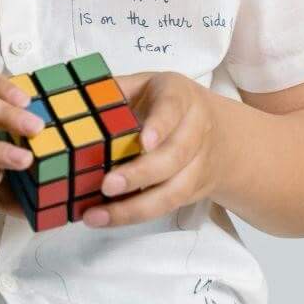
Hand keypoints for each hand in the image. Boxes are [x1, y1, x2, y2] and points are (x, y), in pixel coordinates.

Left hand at [81, 70, 230, 228]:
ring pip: (173, 191)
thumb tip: (78, 96)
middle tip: (107, 186)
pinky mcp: (192, 192)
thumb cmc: (170, 105)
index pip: (172, 110)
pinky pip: (166, 207)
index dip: (160, 126)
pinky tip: (107, 219)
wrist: (224, 135)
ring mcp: (198, 165)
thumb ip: (116, 89)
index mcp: (180, 97)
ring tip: (97, 215)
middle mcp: (195, 131)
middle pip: (174, 157)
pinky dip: (136, 215)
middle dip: (141, 174)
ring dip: (135, 207)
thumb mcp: (147, 85)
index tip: (143, 142)